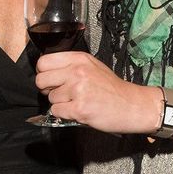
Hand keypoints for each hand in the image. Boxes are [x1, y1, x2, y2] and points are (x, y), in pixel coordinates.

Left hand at [35, 51, 160, 133]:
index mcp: (79, 59)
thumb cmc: (112, 88)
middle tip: (62, 93)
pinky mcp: (79, 108)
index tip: (52, 79)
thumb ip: (71, 66)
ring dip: (60, 103)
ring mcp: (78, 89)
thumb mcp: (93, 66)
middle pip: (41, 80)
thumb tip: (47, 73)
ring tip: (77, 102)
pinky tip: (79, 110)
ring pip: (49, 98)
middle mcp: (77, 71)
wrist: (132, 105)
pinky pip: (56, 112)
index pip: (44, 62)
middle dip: (48, 89)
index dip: (44, 73)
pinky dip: (64, 114)